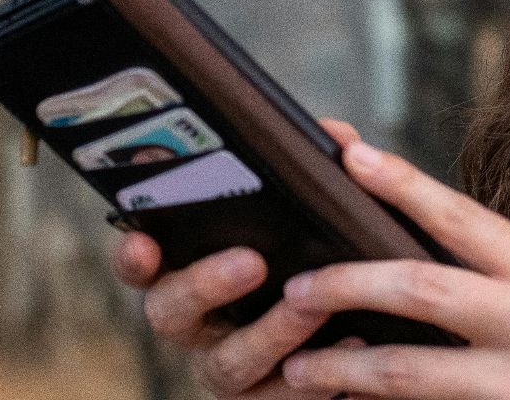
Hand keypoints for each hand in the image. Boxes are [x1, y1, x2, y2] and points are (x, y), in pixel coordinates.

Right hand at [112, 117, 370, 397]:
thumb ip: (320, 176)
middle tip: (251, 261)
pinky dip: (310, 377)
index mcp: (195, 269)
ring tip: (313, 305)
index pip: (144, 262)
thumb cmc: (327, 264)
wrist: (375, 333)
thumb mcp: (322, 217)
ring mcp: (230, 369)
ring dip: (270, 332)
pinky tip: (350, 343)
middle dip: (205, 285)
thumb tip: (336, 136)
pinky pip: (277, 398)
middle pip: (169, 312)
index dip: (134, 254)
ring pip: (226, 362)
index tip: (143, 240)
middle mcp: (200, 325)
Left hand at [272, 132, 509, 399]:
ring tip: (296, 367)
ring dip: (343, 369)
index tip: (349, 157)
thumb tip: (402, 235)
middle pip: (422, 289)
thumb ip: (492, 271)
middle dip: (348, 284)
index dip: (403, 184)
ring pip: (410, 372)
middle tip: (295, 287)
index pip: (462, 217)